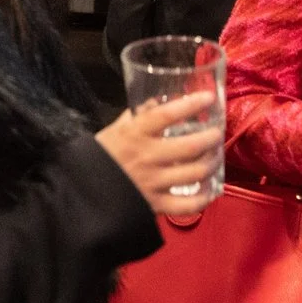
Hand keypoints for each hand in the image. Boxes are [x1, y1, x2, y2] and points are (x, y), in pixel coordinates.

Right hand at [97, 91, 223, 220]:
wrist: (83, 192)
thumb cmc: (100, 157)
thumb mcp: (113, 130)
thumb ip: (136, 116)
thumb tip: (155, 102)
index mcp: (135, 133)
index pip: (167, 114)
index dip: (191, 105)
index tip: (209, 98)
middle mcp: (148, 156)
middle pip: (191, 145)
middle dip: (212, 137)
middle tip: (218, 133)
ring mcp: (154, 182)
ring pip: (196, 173)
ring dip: (211, 163)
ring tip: (215, 158)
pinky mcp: (156, 205)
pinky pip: (188, 204)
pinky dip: (204, 198)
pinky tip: (209, 190)